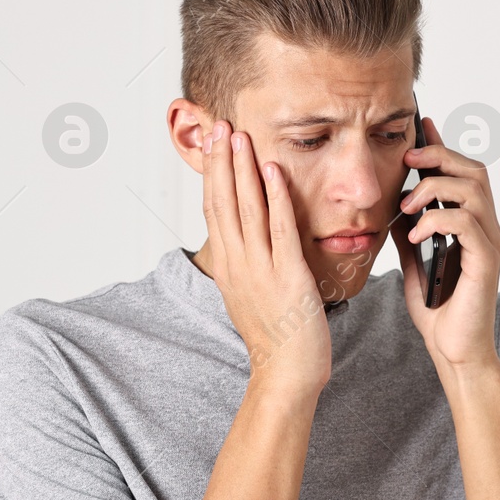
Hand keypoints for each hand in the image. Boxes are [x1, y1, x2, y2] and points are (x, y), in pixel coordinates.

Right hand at [200, 121, 331, 396]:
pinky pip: (280, 229)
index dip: (212, 175)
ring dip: (242, 169)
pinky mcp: (287, 276)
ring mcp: (260, 269)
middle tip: (218, 125)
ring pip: (246, 209)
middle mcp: (238, 264)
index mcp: (228, 267)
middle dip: (220, 161)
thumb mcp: (252, 296)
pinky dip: (276, 198)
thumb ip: (248, 266)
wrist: (286, 374)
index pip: (214, 210)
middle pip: (222, 202)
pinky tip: (273, 170)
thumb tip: (247, 244)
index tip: (212, 144)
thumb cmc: (277, 340)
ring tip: (239, 136)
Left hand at [390, 116, 499, 372]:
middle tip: (409, 162)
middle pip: (474, 171)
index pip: (462, 173)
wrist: (454, 350)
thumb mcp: (414, 262)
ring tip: (407, 204)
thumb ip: (410, 233)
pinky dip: (437, 219)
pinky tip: (417, 233)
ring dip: (434, 188)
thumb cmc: (438, 311)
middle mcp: (486, 228)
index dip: (442, 147)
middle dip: (440, 157)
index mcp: (471, 225)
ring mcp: (489, 243)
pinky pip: (467, 223)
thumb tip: (394, 206)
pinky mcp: (486, 261)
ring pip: (472, 190)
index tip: (421, 126)